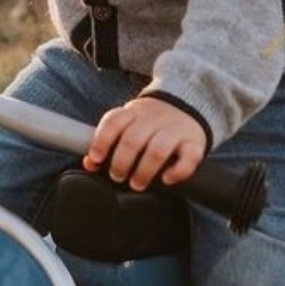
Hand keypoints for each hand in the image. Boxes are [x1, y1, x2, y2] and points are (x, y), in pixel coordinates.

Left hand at [84, 96, 206, 190]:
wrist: (189, 102)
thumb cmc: (152, 123)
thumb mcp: (129, 124)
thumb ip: (109, 141)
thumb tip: (89, 163)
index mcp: (134, 113)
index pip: (114, 121)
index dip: (102, 140)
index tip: (96, 158)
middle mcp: (154, 118)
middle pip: (133, 139)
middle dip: (121, 162)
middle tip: (117, 176)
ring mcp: (176, 129)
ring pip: (158, 150)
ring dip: (144, 171)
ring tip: (137, 183)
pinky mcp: (194, 142)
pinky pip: (189, 157)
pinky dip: (178, 171)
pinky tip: (167, 179)